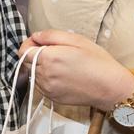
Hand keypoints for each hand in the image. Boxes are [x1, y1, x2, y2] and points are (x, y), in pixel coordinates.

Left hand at [19, 30, 133, 110]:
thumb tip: (36, 36)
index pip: (23, 51)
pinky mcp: (53, 98)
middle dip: (34, 55)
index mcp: (49, 58)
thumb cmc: (97, 61)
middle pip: (26, 63)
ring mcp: (48, 89)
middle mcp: (44, 75)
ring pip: (33, 75)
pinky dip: (46, 79)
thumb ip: (51, 35)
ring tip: (60, 64)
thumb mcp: (76, 39)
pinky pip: (41, 86)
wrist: (110, 87)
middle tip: (53, 52)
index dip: (29, 44)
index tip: (40, 42)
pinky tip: (63, 76)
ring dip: (40, 68)